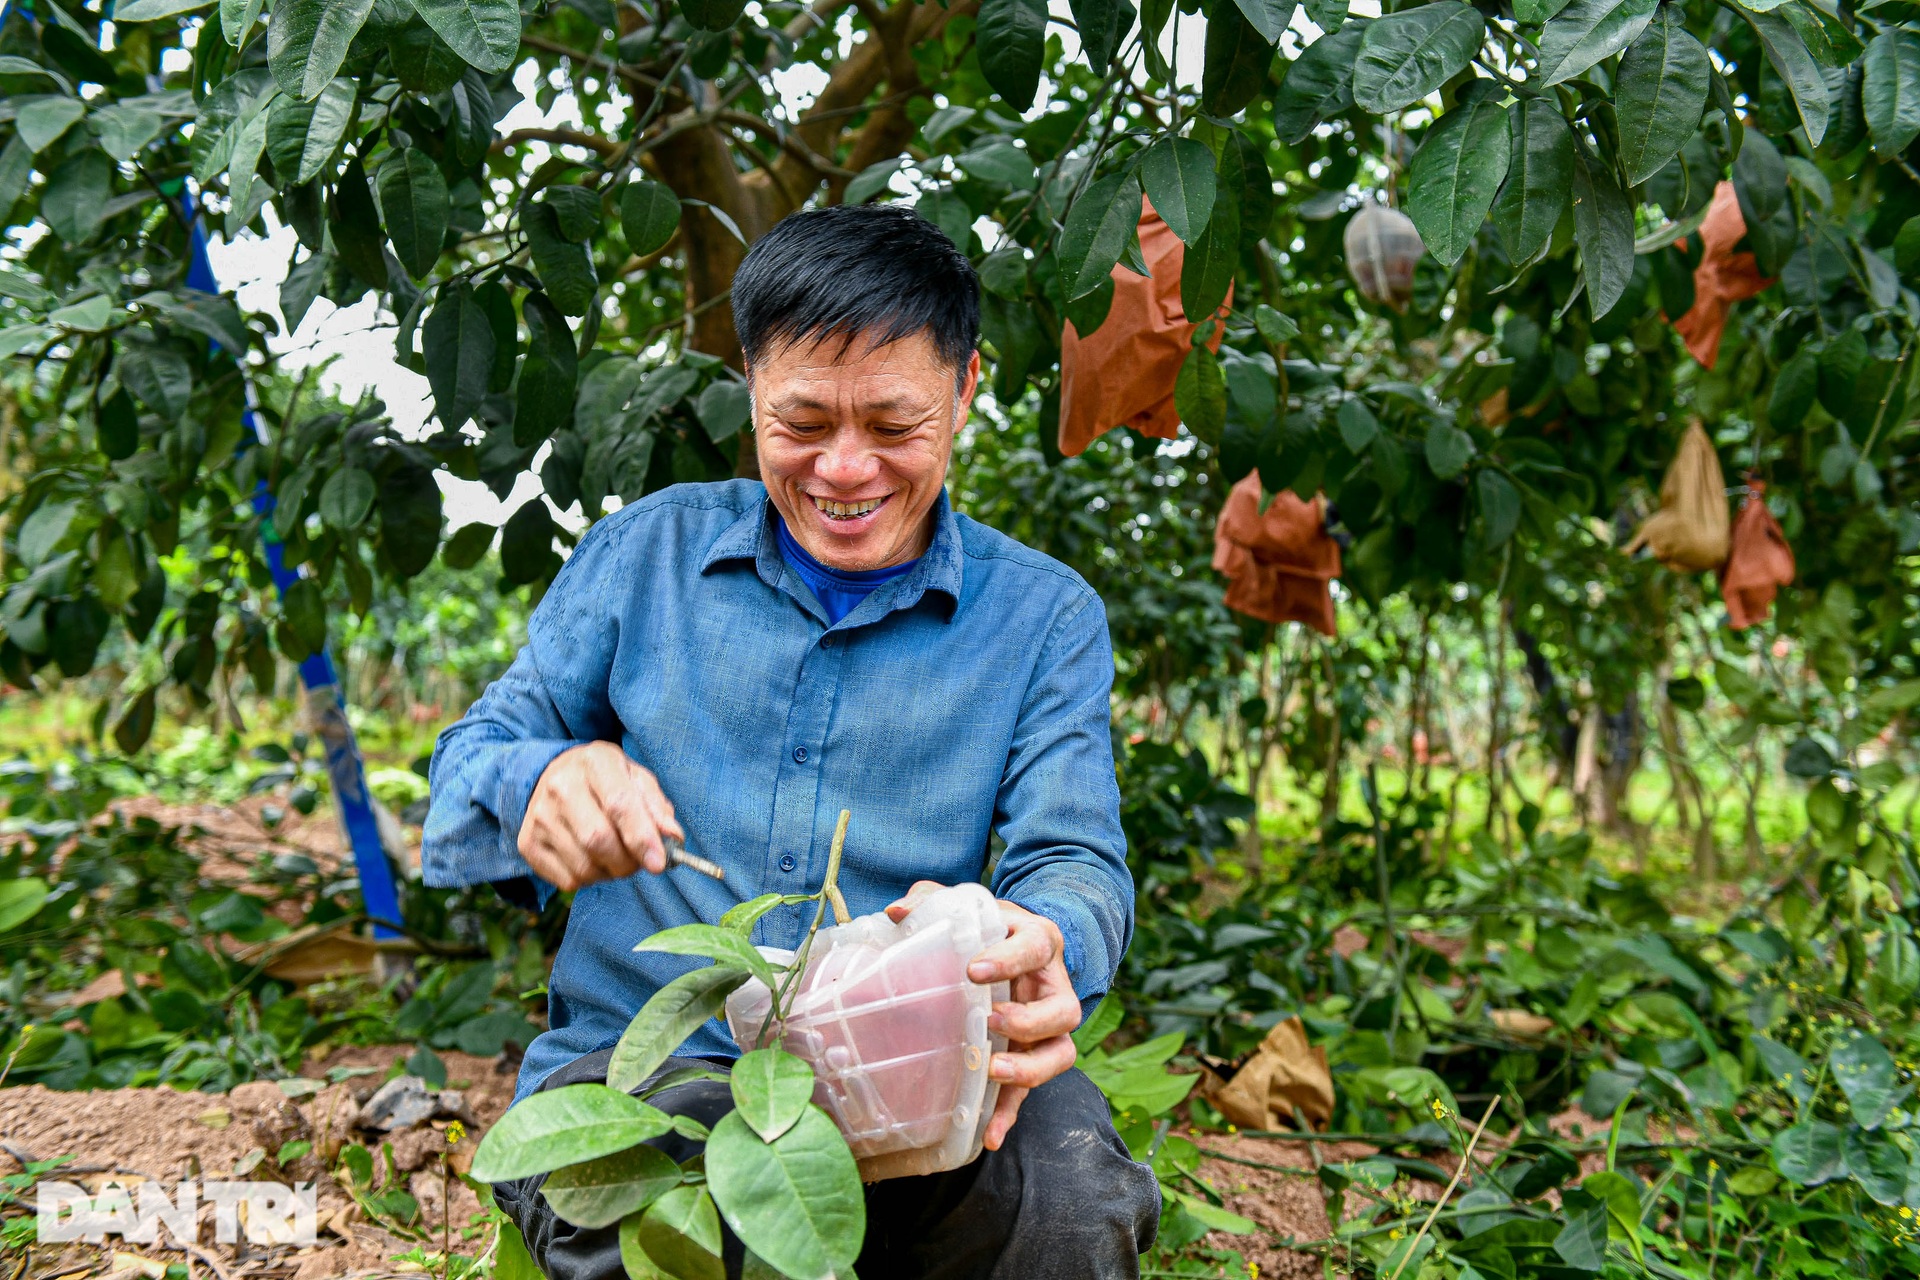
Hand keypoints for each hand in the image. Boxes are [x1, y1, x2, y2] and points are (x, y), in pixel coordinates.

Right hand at [518, 743, 682, 890]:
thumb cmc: (605, 780)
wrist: (553, 776)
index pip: (619, 803)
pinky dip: (591, 879)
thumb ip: (657, 807)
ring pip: (584, 865)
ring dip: (611, 872)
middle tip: (640, 861)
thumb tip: (672, 838)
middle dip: (628, 861)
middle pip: (598, 839)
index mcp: (594, 762)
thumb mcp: (636, 778)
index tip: (659, 863)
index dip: (642, 837)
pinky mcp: (528, 843)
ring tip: (616, 856)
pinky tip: (594, 860)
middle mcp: (560, 786)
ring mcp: (539, 816)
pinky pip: (568, 880)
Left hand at [886, 882, 1079, 1150]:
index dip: (1010, 959)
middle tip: (992, 1021)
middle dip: (1030, 1021)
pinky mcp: (1033, 1057)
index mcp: (1040, 942)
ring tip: (993, 1072)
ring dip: (1030, 1069)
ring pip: (1061, 1053)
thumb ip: (933, 901)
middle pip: (1064, 1010)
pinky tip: (990, 1135)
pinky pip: (1030, 1090)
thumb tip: (897, 911)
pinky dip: (1011, 1113)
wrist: (1018, 945)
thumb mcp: (968, 906)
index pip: (1035, 947)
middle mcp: (1054, 987)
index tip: (975, 969)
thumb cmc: (989, 927)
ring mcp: (1048, 1027)